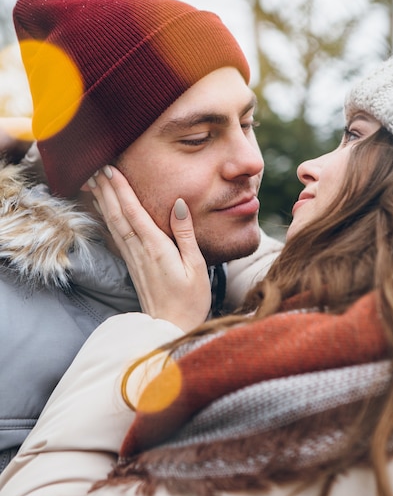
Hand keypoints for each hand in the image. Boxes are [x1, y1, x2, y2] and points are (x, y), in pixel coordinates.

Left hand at [85, 166, 210, 331]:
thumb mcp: (196, 266)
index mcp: (156, 248)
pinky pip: (117, 237)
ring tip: (94, 183)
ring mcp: (133, 260)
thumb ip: (185, 234)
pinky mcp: (132, 266)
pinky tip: (104, 212)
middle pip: (117, 215)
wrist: (171, 328)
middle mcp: (139, 252)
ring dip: (103, 202)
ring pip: (114, 225)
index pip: (134, 212)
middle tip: (96, 167)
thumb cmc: (190, 300)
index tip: (111, 170)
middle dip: (106, 190)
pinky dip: (108, 220)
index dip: (121, 190)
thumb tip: (178, 204)